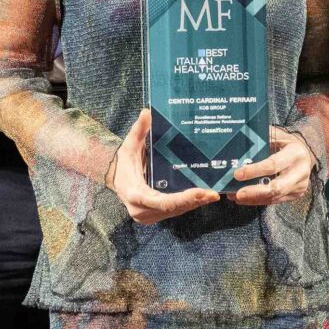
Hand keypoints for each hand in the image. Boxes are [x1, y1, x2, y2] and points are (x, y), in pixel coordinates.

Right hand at [107, 109, 222, 223]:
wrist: (115, 179)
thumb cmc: (123, 163)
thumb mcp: (129, 145)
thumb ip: (138, 130)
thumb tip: (147, 112)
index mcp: (135, 194)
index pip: (161, 201)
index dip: (182, 199)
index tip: (199, 192)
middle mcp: (141, 210)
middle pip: (172, 208)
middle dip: (194, 201)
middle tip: (213, 194)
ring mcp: (148, 216)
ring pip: (175, 212)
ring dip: (194, 205)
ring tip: (211, 195)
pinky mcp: (154, 216)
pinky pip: (173, 212)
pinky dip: (187, 206)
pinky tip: (202, 199)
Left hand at [228, 126, 315, 205]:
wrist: (306, 153)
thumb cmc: (287, 143)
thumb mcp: (277, 136)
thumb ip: (262, 140)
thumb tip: (238, 143)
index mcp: (296, 154)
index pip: (273, 165)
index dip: (254, 171)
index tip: (238, 174)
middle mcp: (300, 172)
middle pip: (276, 187)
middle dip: (255, 192)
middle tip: (237, 194)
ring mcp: (299, 186)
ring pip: (274, 197)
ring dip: (253, 199)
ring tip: (235, 196)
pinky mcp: (295, 195)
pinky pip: (274, 201)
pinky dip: (258, 201)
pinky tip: (244, 199)